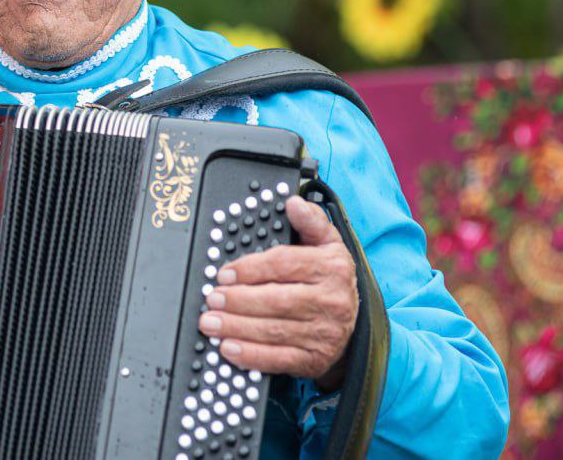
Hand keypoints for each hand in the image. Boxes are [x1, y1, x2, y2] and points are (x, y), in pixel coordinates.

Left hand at [200, 196, 356, 389]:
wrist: (353, 324)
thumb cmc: (329, 279)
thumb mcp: (327, 243)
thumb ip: (310, 221)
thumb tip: (293, 202)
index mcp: (332, 267)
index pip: (284, 265)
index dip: (249, 269)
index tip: (224, 273)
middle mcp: (332, 301)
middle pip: (277, 300)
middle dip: (238, 300)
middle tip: (211, 298)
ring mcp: (324, 333)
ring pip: (274, 330)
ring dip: (237, 327)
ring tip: (210, 322)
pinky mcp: (315, 360)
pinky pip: (279, 359)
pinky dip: (251, 355)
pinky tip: (228, 348)